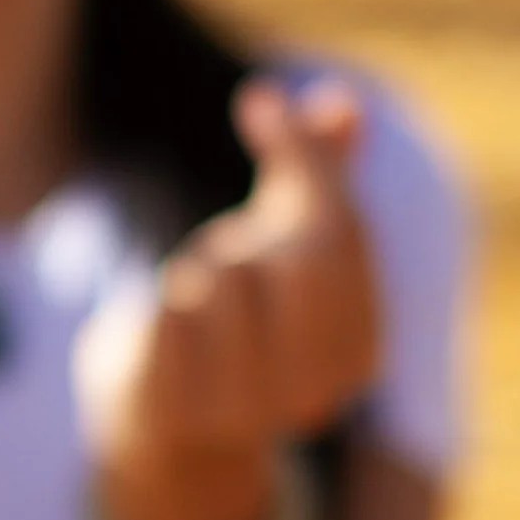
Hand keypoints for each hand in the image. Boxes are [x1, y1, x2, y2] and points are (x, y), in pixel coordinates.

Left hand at [75, 77, 379, 519]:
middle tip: (221, 254)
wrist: (161, 417)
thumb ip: (319, 167)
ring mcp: (247, 412)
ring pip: (225, 279)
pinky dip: (157, 306)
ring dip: (196, 273)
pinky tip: (160, 333)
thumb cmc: (237, 314)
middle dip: (250, 235)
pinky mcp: (175, 414)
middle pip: (300, 255)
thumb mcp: (285, 234)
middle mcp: (317, 392)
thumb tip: (340, 104)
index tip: (257, 102)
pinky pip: (167, 316)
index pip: (347, 227)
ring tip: (194, 305)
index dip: (302, 154)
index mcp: (361, 348)